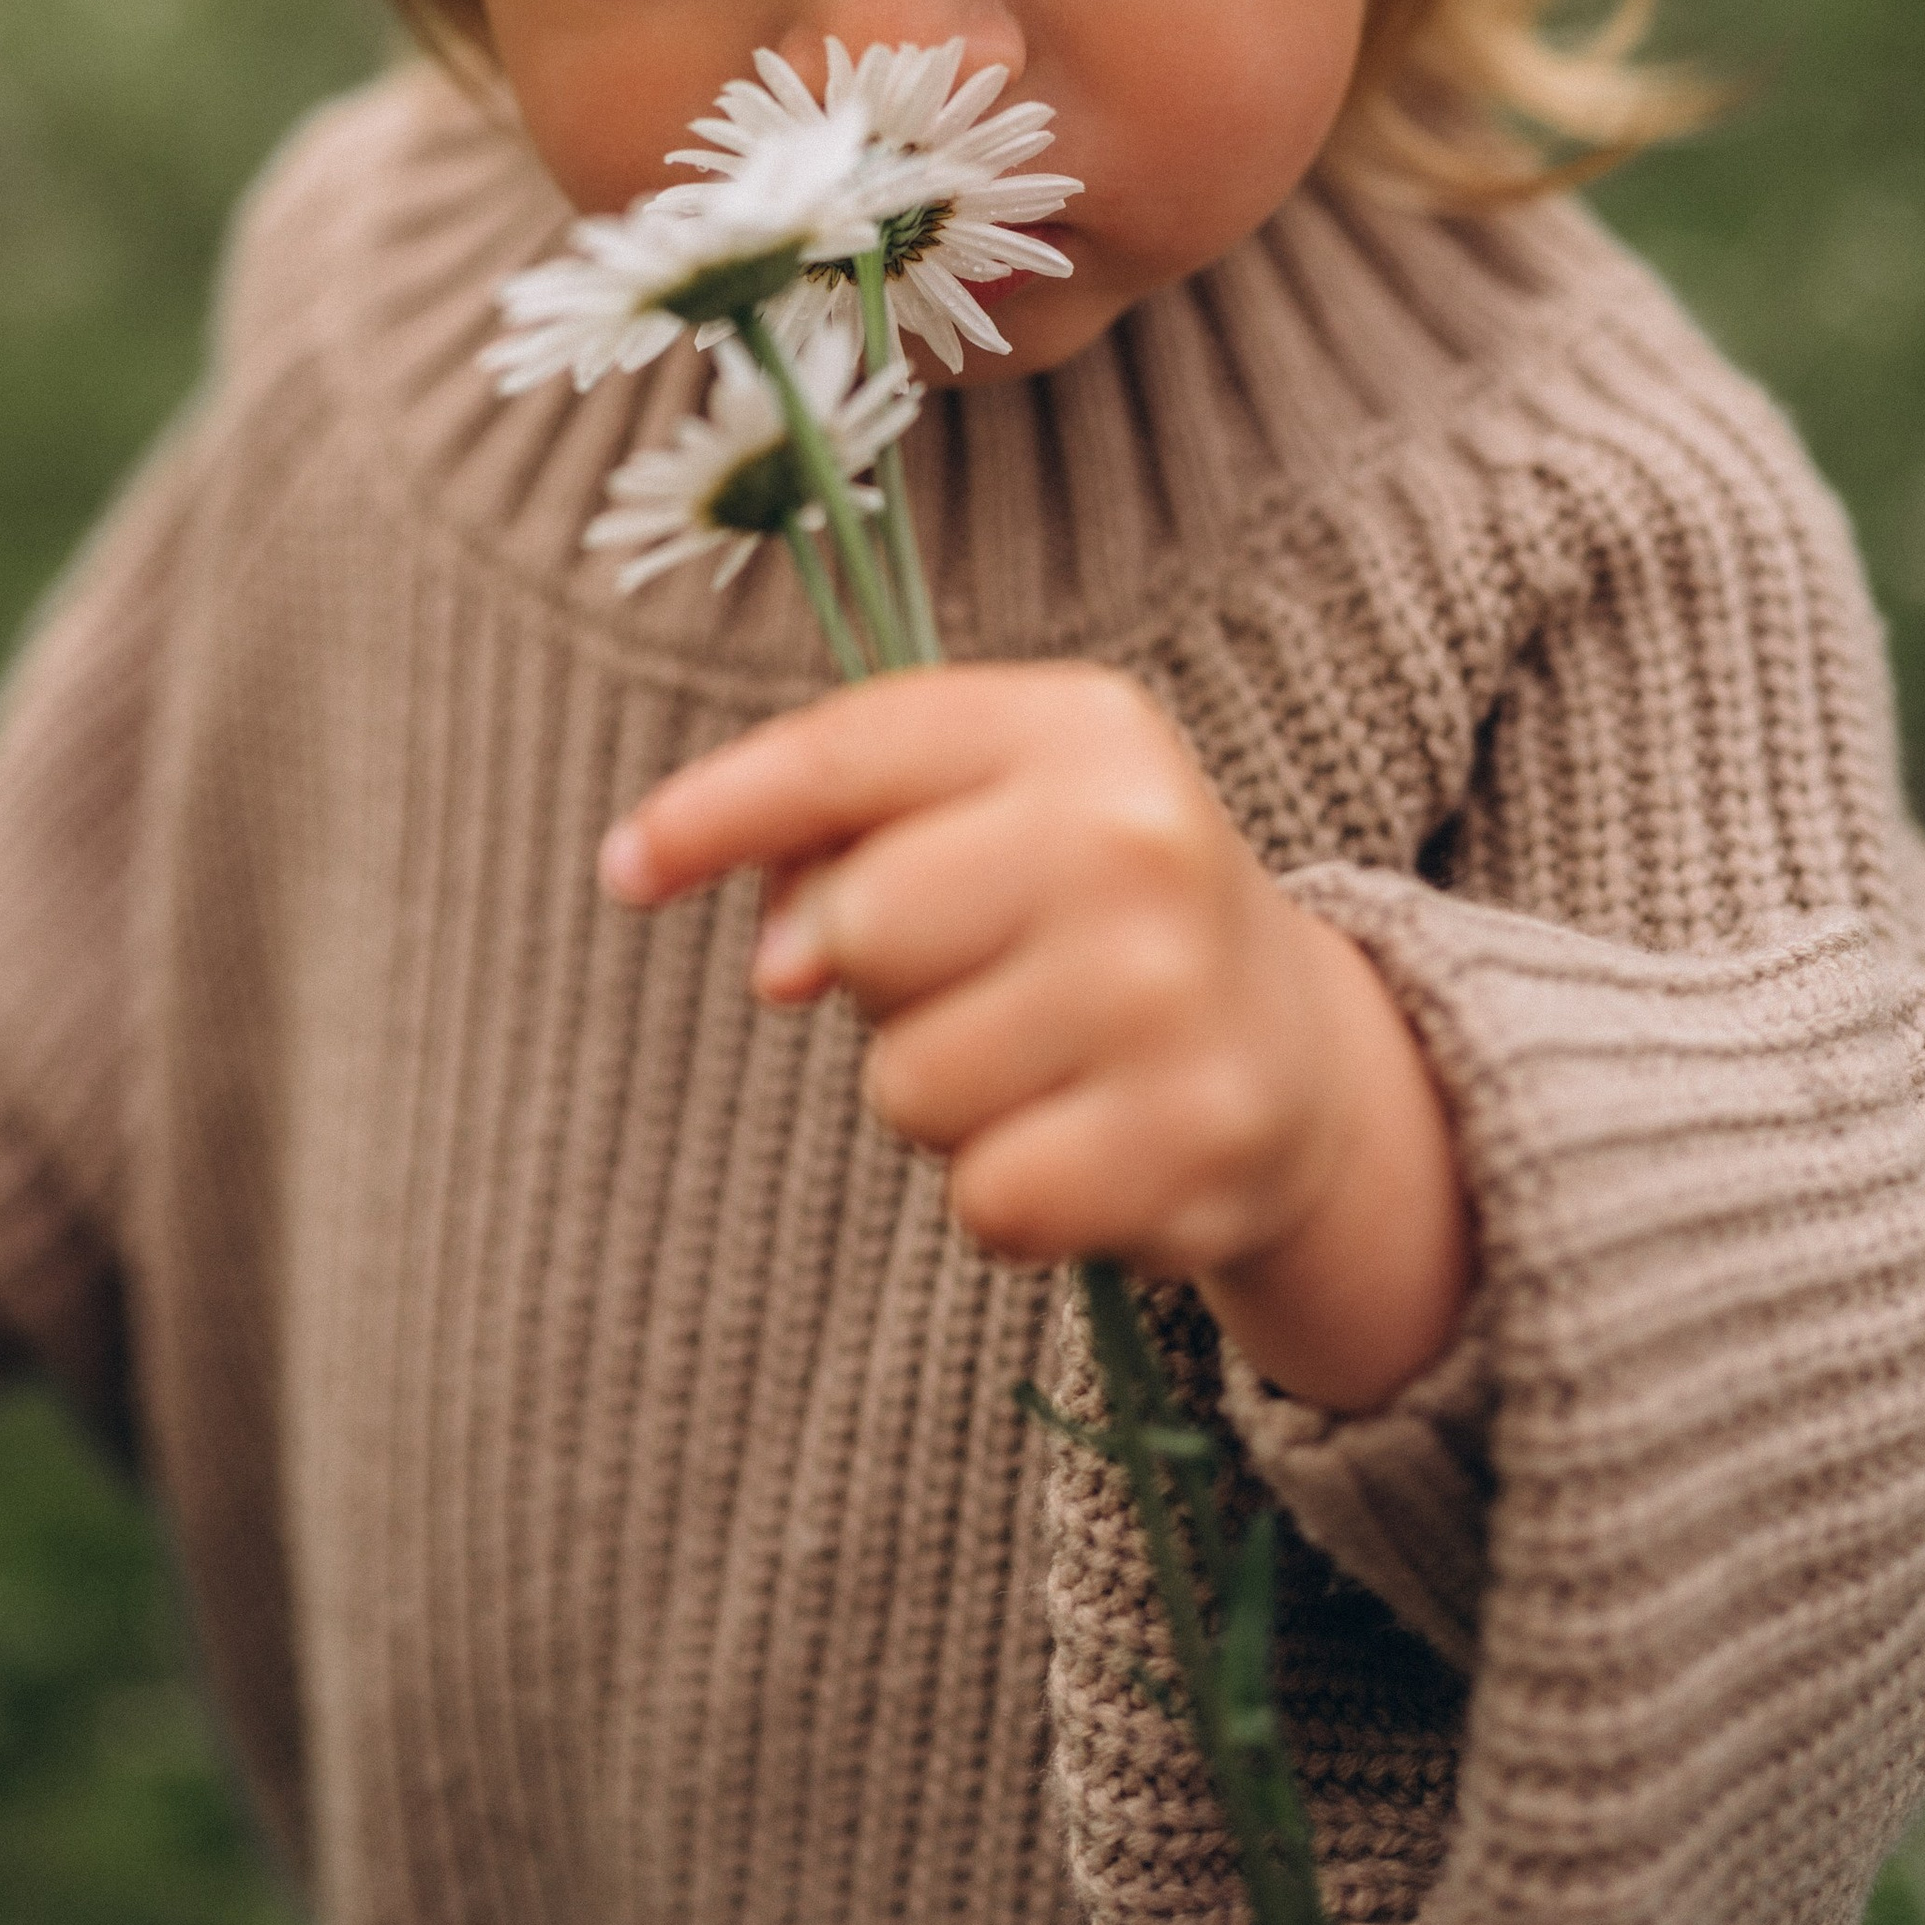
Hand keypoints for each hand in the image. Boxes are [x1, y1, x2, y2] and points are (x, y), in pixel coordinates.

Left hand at [600, 663, 1470, 1411]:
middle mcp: (1137, 840)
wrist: (1297, 1049)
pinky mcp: (1196, 1142)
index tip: (628, 868)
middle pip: (866, 924)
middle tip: (970, 976)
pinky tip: (1079, 1140)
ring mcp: (1174, 993)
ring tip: (1036, 1059)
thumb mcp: (989, 814)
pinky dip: (1004, 1193)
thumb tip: (776, 964)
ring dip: (939, 1096)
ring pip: (909, 1081)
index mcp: (1080, 726)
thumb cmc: (1089, 911)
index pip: (852, 751)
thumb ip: (843, 836)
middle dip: (874, 976)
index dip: (717, 811)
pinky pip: (988, 1197)